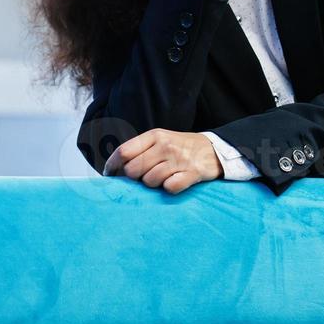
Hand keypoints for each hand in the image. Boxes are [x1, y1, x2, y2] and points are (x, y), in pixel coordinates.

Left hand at [104, 129, 222, 193]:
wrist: (214, 149)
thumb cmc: (181, 147)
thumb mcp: (161, 139)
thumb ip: (140, 149)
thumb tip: (114, 167)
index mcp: (155, 135)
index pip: (124, 151)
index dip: (112, 165)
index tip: (109, 175)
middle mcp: (166, 145)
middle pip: (133, 170)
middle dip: (135, 178)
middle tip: (143, 177)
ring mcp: (179, 159)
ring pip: (150, 181)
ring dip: (153, 184)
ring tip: (163, 178)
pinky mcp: (192, 173)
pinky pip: (170, 188)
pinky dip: (169, 188)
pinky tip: (174, 182)